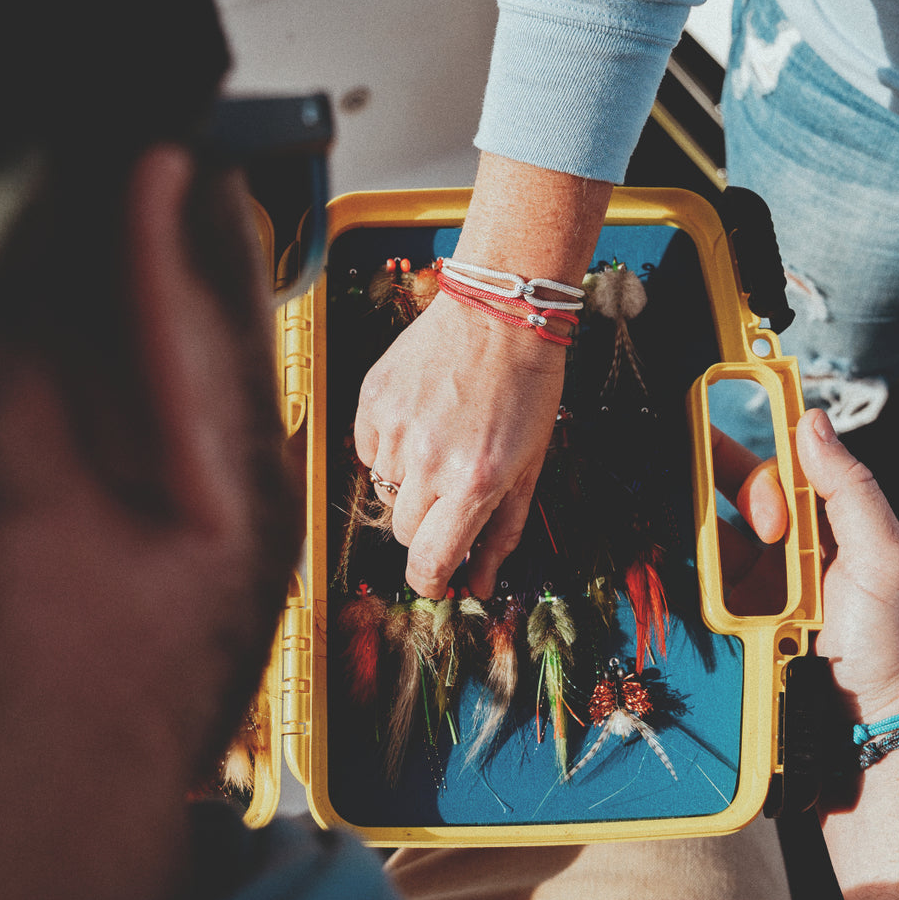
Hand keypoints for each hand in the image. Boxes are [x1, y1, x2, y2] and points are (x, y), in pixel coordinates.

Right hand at [354, 290, 566, 597]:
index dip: (430, 581)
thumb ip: (503, 532)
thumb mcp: (531, 466)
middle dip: (427, 524)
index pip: (427, 563)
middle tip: (453, 489)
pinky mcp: (371, 401)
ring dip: (408, 482)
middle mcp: (427, 462)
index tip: (436, 577)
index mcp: (474, 484)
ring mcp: (394, 430)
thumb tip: (478, 586)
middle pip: (403, 532)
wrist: (498, 313)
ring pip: (383, 492)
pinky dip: (389, 448)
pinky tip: (420, 418)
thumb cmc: (526, 390)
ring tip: (441, 441)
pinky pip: (367, 451)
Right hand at [714, 410, 898, 722]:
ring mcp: (764, 572)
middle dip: (727, 473)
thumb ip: (850, 488)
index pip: (794, 461)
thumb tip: (813, 422)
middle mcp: (797, 540)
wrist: (862, 719)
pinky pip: (706, 565)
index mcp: (835, 519)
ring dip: (702, 508)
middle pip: (748, 485)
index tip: (729, 394)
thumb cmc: (888, 641)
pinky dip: (690, 548)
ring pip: (720, 520)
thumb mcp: (881, 557)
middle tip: (720, 479)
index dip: (766, 431)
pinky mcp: (736, 603)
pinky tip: (675, 536)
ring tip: (689, 502)